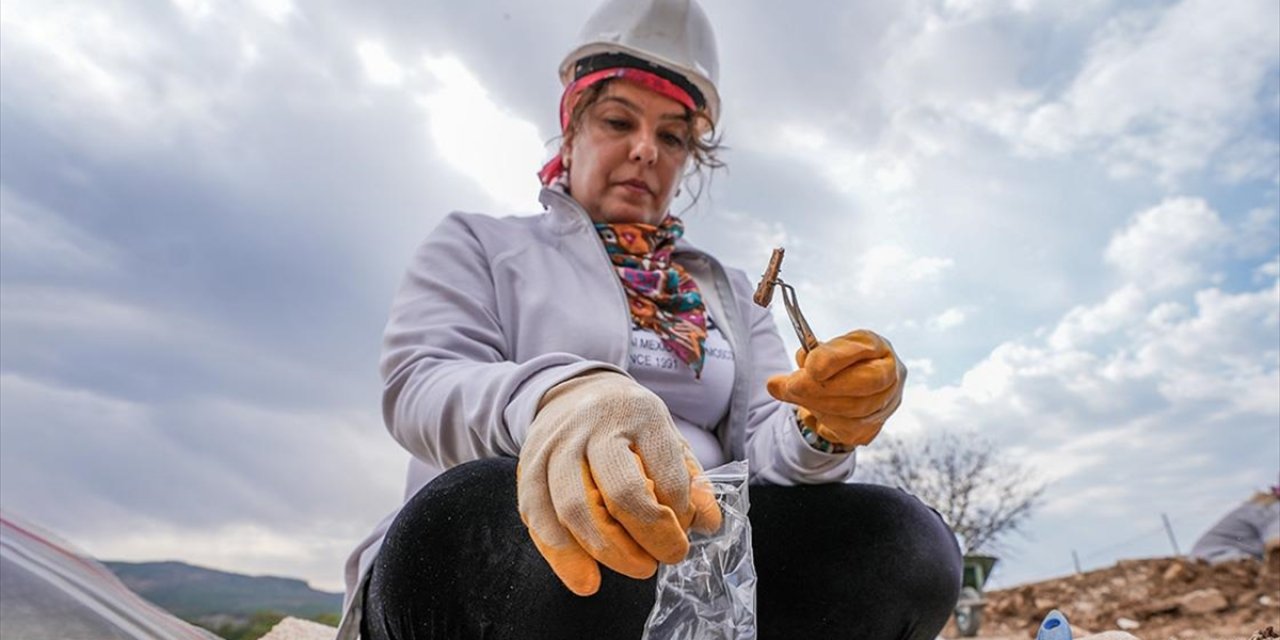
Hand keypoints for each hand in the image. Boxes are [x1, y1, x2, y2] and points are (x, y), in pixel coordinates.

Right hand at [517, 371, 721, 595]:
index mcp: (640, 414)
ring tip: (636, 569)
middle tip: (664, 558)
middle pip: (621, 493)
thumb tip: (708, 524)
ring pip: (574, 508)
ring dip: (607, 552)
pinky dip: (562, 556)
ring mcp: (556, 445)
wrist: (574, 393)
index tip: (684, 530)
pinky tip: (585, 578)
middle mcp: (594, 426)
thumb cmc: (630, 426)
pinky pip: (539, 517)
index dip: (680, 514)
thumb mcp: (669, 438)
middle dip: (649, 536)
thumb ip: (692, 480)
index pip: (666, 474)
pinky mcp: (528, 466)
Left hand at [766, 329, 905, 446]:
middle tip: (791, 386)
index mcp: (877, 346)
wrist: (850, 386)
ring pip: (855, 412)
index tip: (810, 366)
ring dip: (818, 405)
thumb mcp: (821, 352)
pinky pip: (848, 431)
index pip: (862, 349)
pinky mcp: (874, 427)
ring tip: (796, 395)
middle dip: (823, 387)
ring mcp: (886, 404)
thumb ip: (804, 362)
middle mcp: (891, 375)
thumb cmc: (836, 365)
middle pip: (865, 383)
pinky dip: (825, 421)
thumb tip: (776, 384)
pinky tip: (814, 410)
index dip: (836, 358)